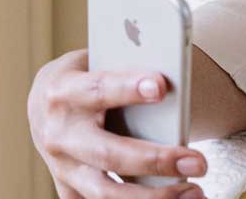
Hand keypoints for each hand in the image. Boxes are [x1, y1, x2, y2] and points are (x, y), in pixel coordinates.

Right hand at [27, 49, 206, 197]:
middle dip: (156, 160)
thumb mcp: (98, 61)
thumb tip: (173, 83)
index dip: (128, 88)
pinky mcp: (69, 186)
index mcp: (63, 91)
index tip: (162, 87)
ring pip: (106, 191)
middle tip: (199, 162)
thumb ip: (127, 69)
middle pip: (109, 153)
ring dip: (153, 196)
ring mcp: (61, 165)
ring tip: (195, 191)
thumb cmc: (87, 74)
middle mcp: (58, 133)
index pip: (98, 89)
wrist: (47, 99)